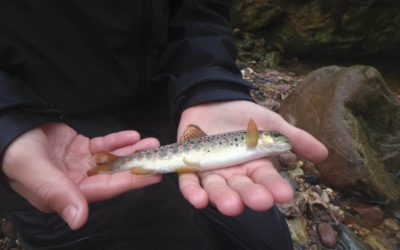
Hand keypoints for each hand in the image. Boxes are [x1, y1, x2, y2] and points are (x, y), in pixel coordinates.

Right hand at [2, 123, 160, 228]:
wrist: (9, 130)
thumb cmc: (17, 153)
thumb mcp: (35, 172)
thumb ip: (58, 194)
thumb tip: (79, 220)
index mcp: (68, 194)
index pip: (105, 189)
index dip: (130, 182)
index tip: (152, 176)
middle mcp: (77, 181)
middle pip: (113, 175)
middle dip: (136, 166)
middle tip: (158, 157)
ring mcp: (80, 164)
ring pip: (111, 159)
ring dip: (131, 151)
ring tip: (151, 142)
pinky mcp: (81, 149)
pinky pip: (102, 145)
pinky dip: (116, 140)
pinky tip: (132, 135)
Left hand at [178, 100, 327, 215]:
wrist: (213, 102)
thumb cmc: (244, 116)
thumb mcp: (270, 123)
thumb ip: (294, 138)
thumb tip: (324, 153)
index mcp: (255, 166)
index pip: (267, 180)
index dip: (275, 187)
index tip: (285, 194)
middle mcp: (235, 174)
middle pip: (243, 188)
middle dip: (250, 195)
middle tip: (259, 201)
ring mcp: (212, 171)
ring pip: (217, 189)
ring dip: (223, 198)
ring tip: (231, 205)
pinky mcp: (191, 166)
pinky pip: (190, 183)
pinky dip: (193, 192)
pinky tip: (199, 199)